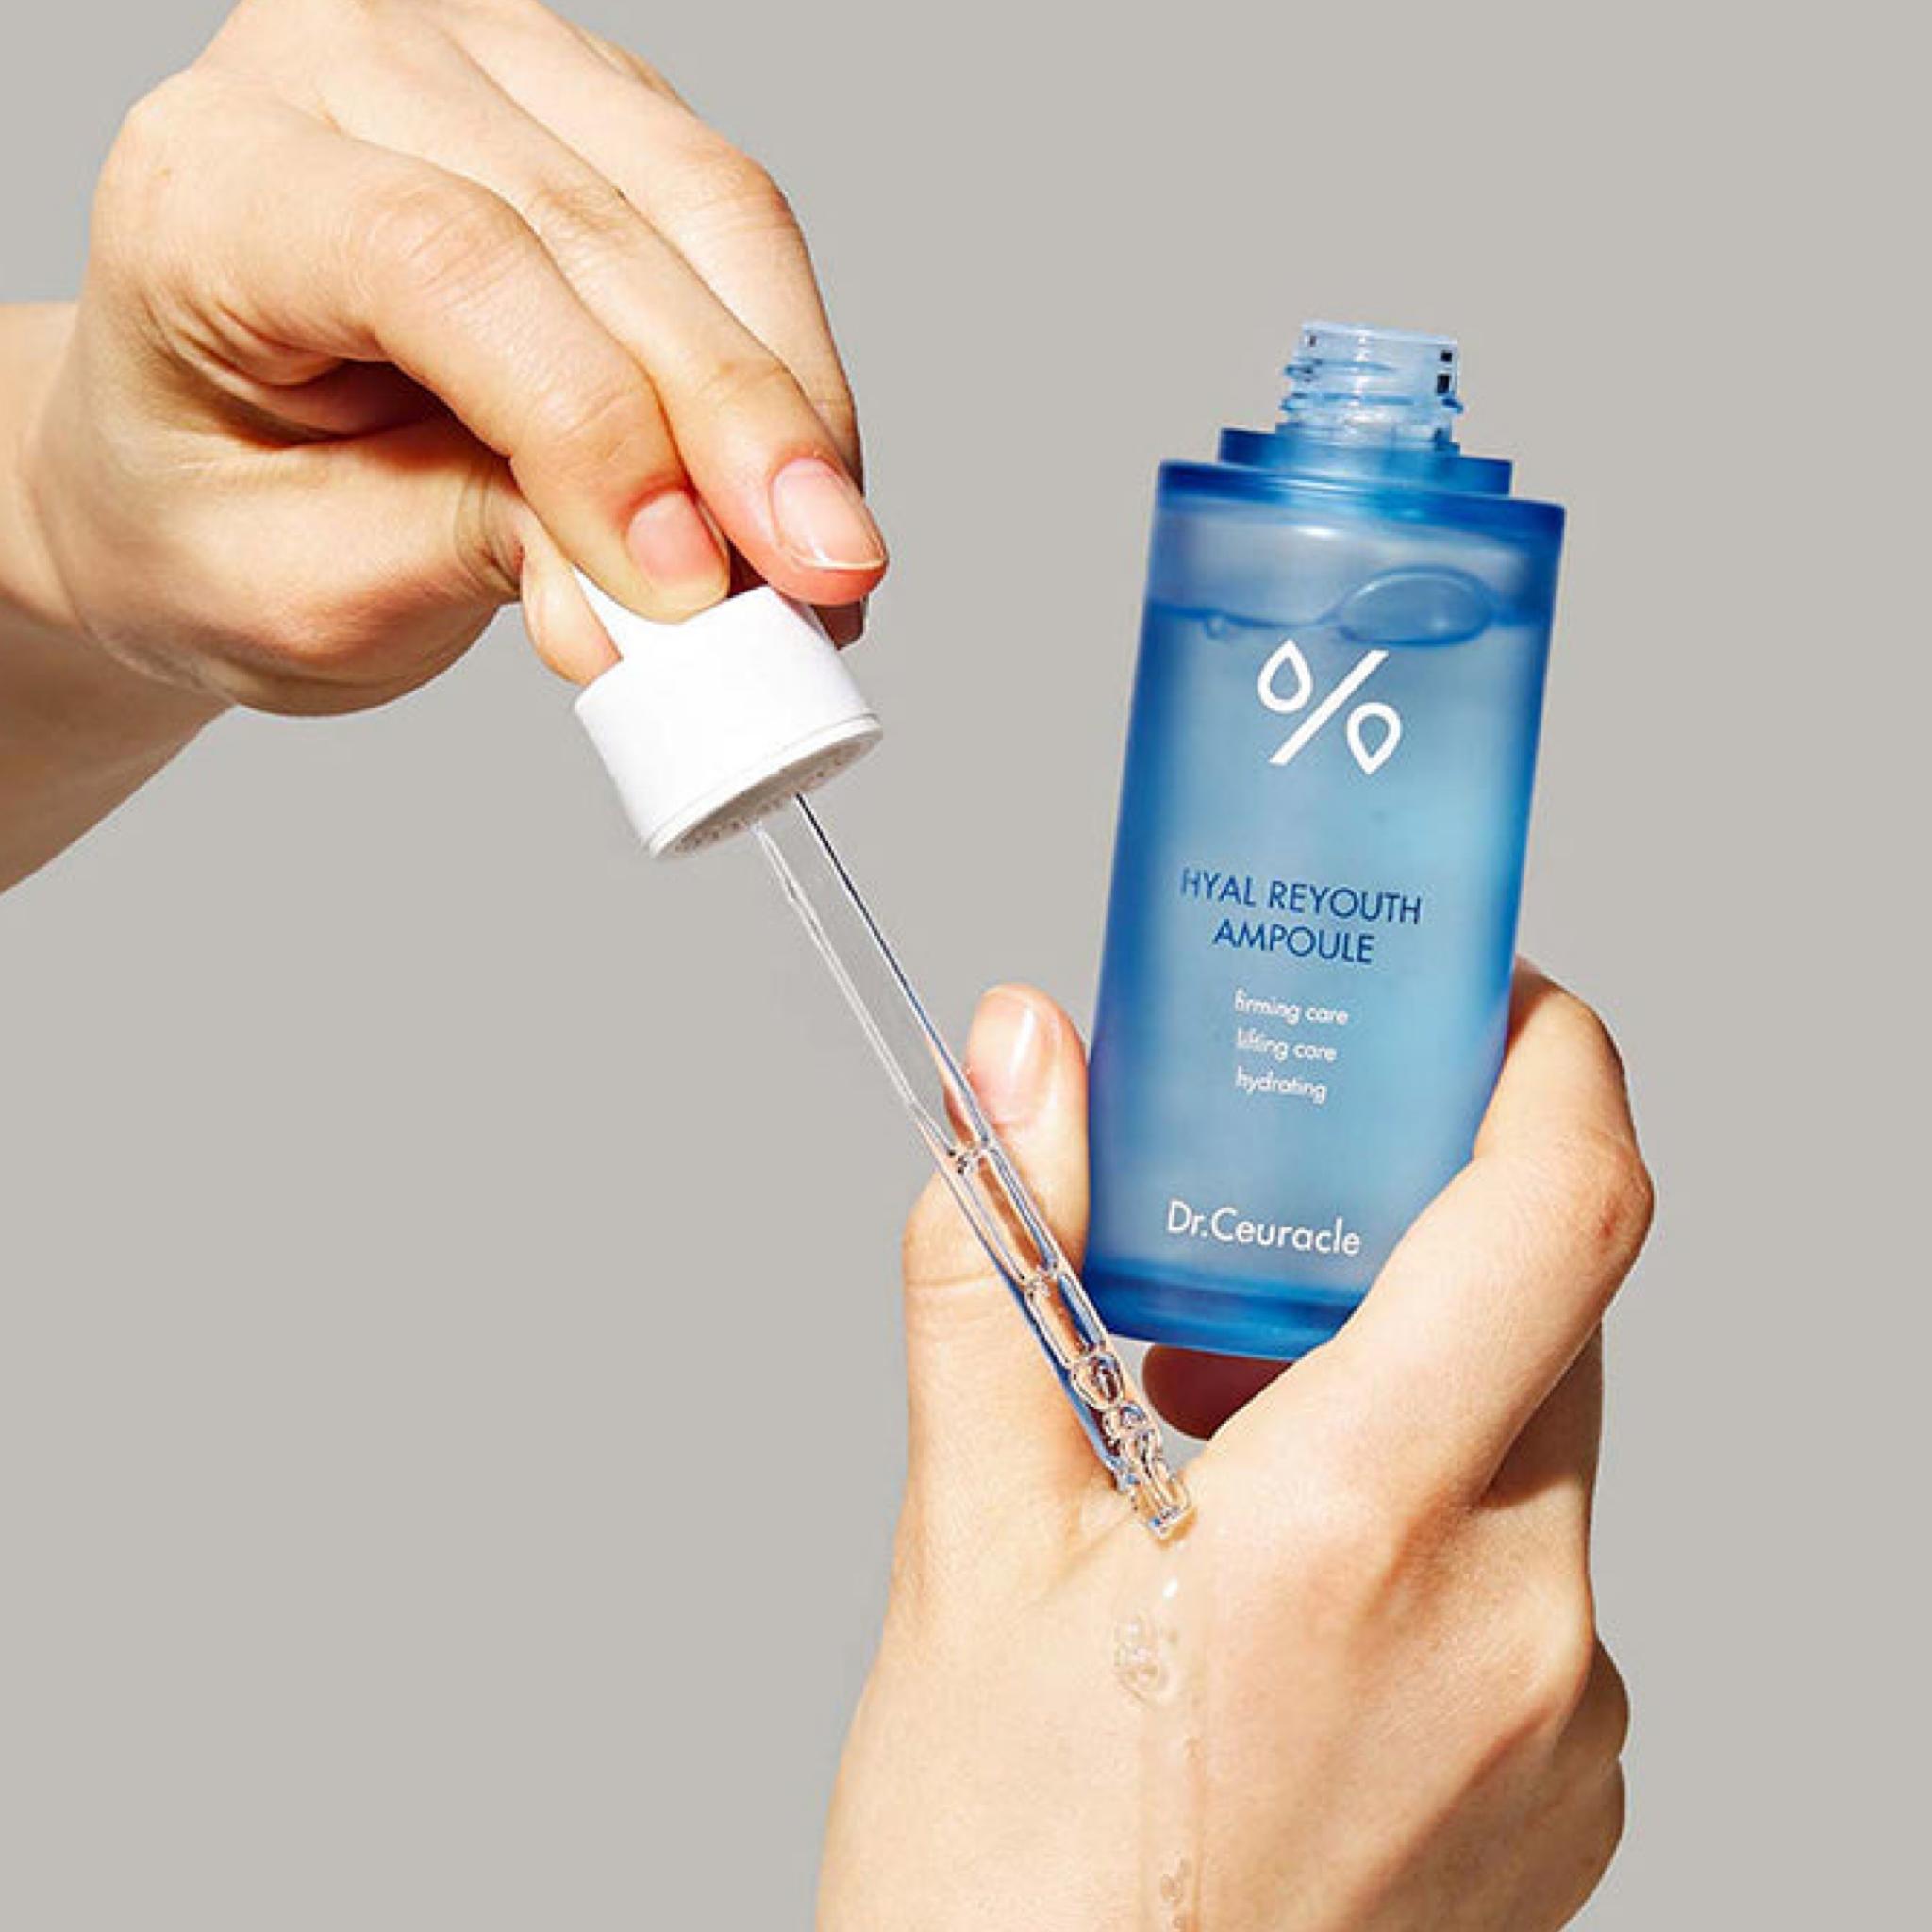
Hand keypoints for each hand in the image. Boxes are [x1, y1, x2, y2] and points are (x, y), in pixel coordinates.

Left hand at [14, 0, 882, 722]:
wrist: (205, 476)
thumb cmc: (224, 519)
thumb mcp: (311, 586)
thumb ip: (485, 555)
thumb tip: (678, 590)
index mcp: (219, 181)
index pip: (437, 259)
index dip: (590, 423)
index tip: (686, 583)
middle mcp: (346, 69)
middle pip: (598, 224)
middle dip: (740, 425)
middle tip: (821, 585)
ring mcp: (486, 67)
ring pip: (706, 206)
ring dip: (793, 405)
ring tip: (824, 570)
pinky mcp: (596, 111)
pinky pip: (737, 227)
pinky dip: (790, 375)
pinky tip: (800, 495)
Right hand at [820, 968, 1651, 1929]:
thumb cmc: (1002, 1877)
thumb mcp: (969, 1539)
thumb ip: (1000, 1258)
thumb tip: (1020, 1060)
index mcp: (1365, 1532)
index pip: (1562, 1213)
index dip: (1550, 1059)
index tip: (1487, 993)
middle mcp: (1521, 1627)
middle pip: (1547, 1315)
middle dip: (1424, 1220)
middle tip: (1282, 1190)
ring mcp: (1565, 1727)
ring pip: (1540, 1442)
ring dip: (1412, 1372)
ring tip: (1229, 1405)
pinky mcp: (1566, 1794)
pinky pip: (1539, 1573)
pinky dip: (1437, 1506)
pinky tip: (1289, 1557)